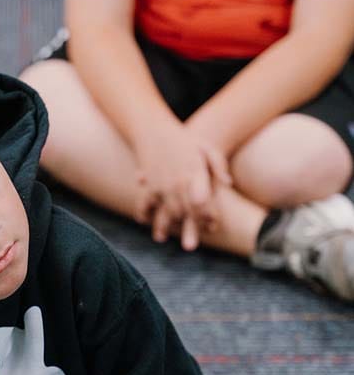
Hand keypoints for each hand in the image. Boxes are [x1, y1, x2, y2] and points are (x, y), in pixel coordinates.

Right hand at [135, 121, 230, 249]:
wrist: (154, 129)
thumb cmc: (184, 140)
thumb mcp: (206, 148)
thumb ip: (218, 165)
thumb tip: (228, 184)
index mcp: (194, 173)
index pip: (204, 201)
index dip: (208, 216)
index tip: (212, 226)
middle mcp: (177, 182)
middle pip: (186, 212)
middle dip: (191, 229)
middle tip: (192, 246)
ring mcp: (161, 184)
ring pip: (167, 212)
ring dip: (167, 227)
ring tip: (167, 239)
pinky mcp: (148, 185)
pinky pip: (146, 204)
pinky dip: (145, 214)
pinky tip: (147, 222)